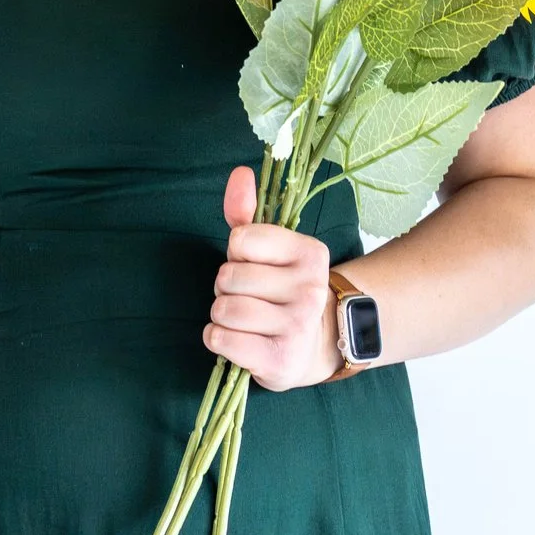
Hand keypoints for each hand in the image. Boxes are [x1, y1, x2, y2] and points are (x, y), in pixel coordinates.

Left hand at [203, 164, 340, 390]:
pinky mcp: (280, 360)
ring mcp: (297, 327)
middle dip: (226, 288)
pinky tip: (238, 340)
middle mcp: (309, 289)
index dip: (236, 254)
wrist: (316, 346)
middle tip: (249, 297)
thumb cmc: (282, 291)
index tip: (254, 266)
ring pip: (223, 309)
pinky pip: (221, 339)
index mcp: (310, 253)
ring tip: (245, 319)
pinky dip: (218, 339)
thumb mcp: (270, 250)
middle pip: (228, 277)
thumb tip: (241, 174)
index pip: (241, 239)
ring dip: (222, 316)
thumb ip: (248, 212)